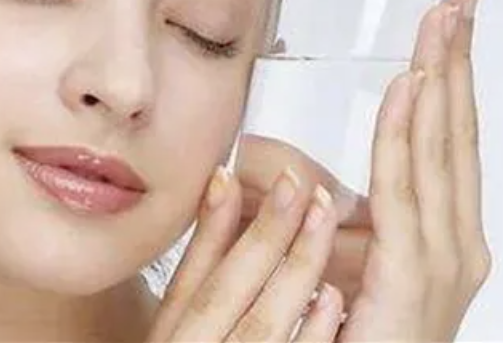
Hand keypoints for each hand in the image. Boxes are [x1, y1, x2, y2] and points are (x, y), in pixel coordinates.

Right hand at [147, 166, 343, 341]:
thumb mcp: (180, 321)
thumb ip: (202, 262)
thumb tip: (222, 186)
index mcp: (172, 338)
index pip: (191, 280)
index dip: (213, 226)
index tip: (231, 175)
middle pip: (226, 294)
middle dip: (264, 235)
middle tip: (295, 185)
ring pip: (263, 325)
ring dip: (294, 271)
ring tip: (320, 220)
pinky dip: (312, 332)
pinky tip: (330, 298)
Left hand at [234, 0, 492, 340]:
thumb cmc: (337, 334)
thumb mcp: (331, 256)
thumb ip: (315, 211)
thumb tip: (274, 167)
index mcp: (438, 231)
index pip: (445, 137)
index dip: (447, 76)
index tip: (446, 19)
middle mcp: (454, 239)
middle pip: (454, 131)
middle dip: (457, 61)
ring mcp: (444, 259)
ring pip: (439, 150)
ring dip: (440, 79)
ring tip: (440, 21)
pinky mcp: (414, 277)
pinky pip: (407, 192)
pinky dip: (407, 136)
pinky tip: (408, 88)